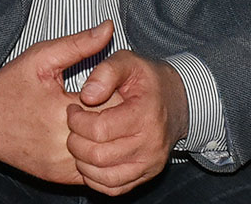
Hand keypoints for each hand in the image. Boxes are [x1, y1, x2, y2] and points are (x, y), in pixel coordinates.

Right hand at [0, 21, 112, 183]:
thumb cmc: (9, 86)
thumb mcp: (42, 57)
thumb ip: (79, 44)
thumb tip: (108, 28)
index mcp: (63, 112)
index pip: (114, 107)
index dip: (120, 94)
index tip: (118, 86)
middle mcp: (64, 145)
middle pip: (113, 134)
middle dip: (118, 118)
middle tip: (114, 103)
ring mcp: (63, 166)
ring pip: (106, 156)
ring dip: (109, 139)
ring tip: (104, 120)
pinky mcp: (60, 178)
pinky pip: (92, 171)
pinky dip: (96, 154)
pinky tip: (90, 137)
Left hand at [67, 50, 188, 195]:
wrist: (177, 101)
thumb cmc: (147, 80)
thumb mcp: (128, 61)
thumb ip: (106, 72)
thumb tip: (87, 95)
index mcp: (145, 115)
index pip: (99, 129)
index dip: (77, 120)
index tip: (72, 109)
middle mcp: (151, 144)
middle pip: (99, 156)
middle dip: (76, 142)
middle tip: (73, 128)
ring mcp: (150, 163)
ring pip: (105, 176)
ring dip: (82, 162)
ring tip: (79, 142)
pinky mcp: (147, 174)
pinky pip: (114, 188)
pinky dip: (95, 178)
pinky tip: (89, 160)